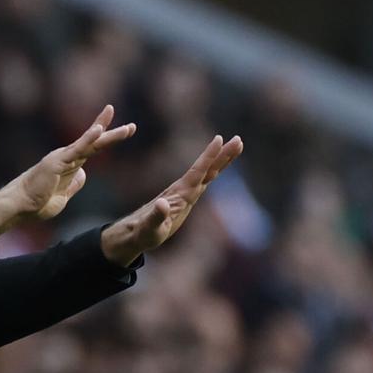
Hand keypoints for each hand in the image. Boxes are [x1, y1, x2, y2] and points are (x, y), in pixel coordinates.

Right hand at [20, 105, 135, 219]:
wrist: (20, 206)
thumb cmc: (36, 204)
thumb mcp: (63, 196)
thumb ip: (74, 184)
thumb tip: (83, 174)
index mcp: (69, 165)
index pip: (91, 148)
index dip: (106, 138)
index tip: (124, 130)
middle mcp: (67, 157)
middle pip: (94, 142)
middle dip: (113, 133)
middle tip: (133, 127)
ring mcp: (62, 157)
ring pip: (91, 143)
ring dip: (110, 136)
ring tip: (129, 129)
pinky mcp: (57, 161)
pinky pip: (77, 149)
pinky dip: (88, 139)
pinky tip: (100, 130)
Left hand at [101, 134, 243, 265]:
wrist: (134, 233)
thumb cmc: (142, 233)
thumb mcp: (149, 228)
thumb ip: (155, 217)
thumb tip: (163, 205)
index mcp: (179, 194)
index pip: (197, 172)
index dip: (208, 157)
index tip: (219, 139)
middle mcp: (183, 190)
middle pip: (206, 169)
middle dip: (222, 155)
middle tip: (238, 139)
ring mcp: (185, 193)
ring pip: (207, 173)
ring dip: (221, 160)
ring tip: (236, 145)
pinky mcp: (185, 199)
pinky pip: (203, 181)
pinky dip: (213, 171)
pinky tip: (219, 166)